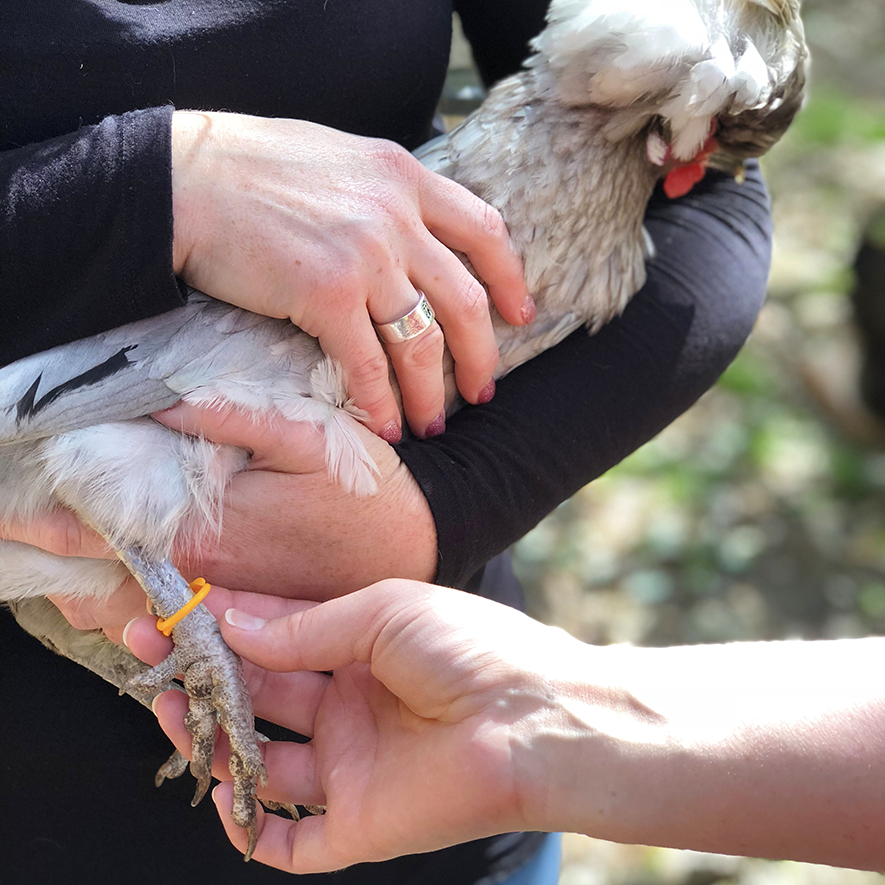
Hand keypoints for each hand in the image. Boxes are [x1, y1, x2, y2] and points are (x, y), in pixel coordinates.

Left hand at [0, 401, 437, 636]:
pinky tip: (121, 597)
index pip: (106, 533)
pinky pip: (175, 626)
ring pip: (137, 611)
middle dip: (63, 567)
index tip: (7, 515)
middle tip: (26, 537)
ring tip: (61, 573)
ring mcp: (226, 607)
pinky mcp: (248, 617)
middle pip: (109, 586)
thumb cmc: (364, 491)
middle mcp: (207, 582)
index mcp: (210, 535)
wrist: (418, 545)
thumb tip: (157, 404)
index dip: (48, 522)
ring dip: (91, 594)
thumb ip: (231, 420)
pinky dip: (137, 611)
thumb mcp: (307, 438)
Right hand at [126, 579, 575, 871]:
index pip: (277, 638)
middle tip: (151, 653)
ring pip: (265, 761)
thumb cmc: (470, 647)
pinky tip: (223, 788)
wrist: (535, 717)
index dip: (226, 625)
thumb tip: (234, 622)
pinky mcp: (361, 822)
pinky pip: (293, 839)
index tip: (175, 610)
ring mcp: (353, 766)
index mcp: (361, 650)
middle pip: (261, 696)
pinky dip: (252, 825)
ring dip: (215, 737)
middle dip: (206, 675)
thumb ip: (307, 626)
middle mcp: (351, 707)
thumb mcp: (383, 611)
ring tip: (173, 707)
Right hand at [171, 111, 533, 439]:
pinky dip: (382, 403)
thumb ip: (383, 191)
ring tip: (432, 424)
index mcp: (404, 175)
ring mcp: (364, 254)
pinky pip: (369, 363)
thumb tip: (410, 228)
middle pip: (464, 299)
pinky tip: (386, 427)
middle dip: (481, 355)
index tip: (519, 315)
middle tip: (482, 392)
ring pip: (423, 341)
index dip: (509, 279)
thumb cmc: (249, 168)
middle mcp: (395, 214)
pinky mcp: (325, 293)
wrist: (184, 179)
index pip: (484, 230)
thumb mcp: (337, 157)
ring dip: (432, 392)